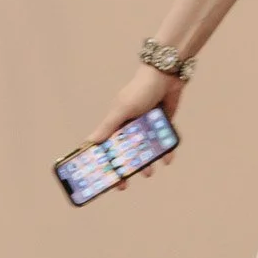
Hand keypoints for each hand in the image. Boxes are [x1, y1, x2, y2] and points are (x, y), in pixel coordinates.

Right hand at [86, 64, 183, 187]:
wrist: (167, 73)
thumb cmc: (141, 89)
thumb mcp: (123, 108)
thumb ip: (108, 126)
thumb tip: (90, 142)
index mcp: (116, 122)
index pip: (106, 145)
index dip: (103, 161)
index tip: (101, 178)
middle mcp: (130, 125)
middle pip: (125, 151)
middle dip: (124, 168)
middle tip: (125, 184)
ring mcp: (147, 125)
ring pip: (145, 149)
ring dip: (145, 162)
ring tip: (149, 172)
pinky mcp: (162, 123)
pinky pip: (163, 141)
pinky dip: (166, 151)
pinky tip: (167, 159)